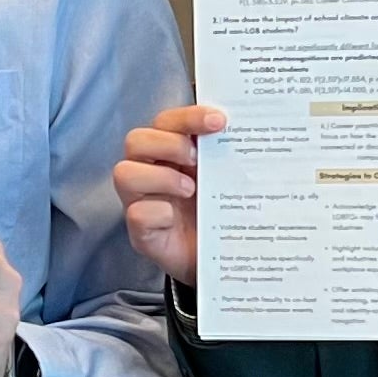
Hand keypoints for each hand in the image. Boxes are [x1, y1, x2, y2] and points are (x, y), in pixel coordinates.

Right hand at [111, 104, 219, 285]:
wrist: (222, 260)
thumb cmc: (220, 212)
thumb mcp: (226, 179)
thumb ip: (229, 154)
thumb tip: (252, 129)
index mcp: (170, 152)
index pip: (167, 122)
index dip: (189, 116)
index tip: (220, 121)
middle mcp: (149, 172)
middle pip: (136, 140)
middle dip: (170, 144)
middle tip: (198, 160)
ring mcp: (141, 202)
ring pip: (125, 173)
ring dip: (161, 177)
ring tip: (191, 190)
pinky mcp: (141, 232)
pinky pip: (136, 213)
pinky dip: (159, 212)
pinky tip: (176, 218)